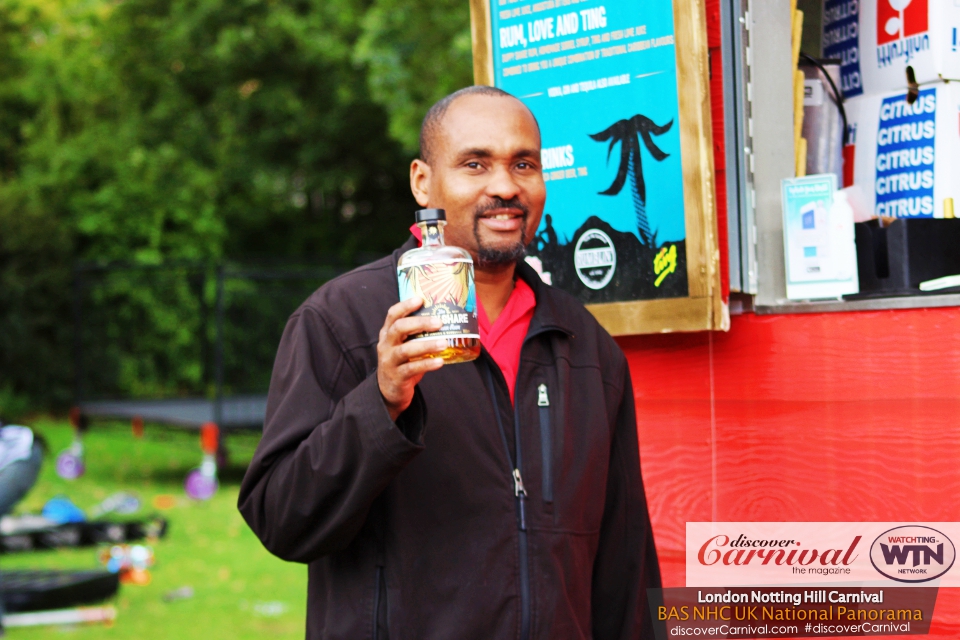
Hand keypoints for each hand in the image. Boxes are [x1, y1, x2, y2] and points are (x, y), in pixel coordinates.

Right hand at [377, 297, 445, 420]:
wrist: (389, 390)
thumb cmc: (403, 362)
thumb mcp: (405, 345)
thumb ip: (417, 334)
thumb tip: (445, 319)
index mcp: (388, 334)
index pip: (392, 315)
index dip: (405, 306)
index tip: (420, 299)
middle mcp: (386, 345)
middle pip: (398, 329)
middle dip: (419, 323)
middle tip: (439, 322)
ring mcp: (389, 361)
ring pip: (405, 350)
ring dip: (427, 345)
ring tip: (444, 343)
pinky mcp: (396, 376)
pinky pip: (412, 369)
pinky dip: (427, 364)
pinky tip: (440, 362)